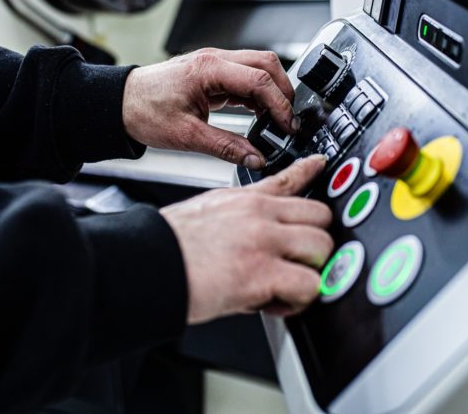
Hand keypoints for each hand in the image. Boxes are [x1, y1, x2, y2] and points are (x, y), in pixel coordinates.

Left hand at [122, 48, 298, 167]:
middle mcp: (214, 60)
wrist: (119, 103)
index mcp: (208, 69)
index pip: (259, 80)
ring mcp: (214, 64)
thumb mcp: (187, 136)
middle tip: (288, 120)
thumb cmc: (143, 111)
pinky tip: (260, 115)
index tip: (288, 125)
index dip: (279, 104)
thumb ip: (226, 147)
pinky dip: (258, 94)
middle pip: (267, 64)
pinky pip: (245, 78)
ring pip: (259, 67)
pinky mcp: (212, 74)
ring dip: (273, 91)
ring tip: (277, 120)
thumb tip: (255, 157)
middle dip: (284, 91)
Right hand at [160, 155, 331, 323]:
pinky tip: (275, 303)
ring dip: (311, 270)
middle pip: (321, 215)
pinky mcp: (262, 273)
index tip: (319, 164)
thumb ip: (238, 214)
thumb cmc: (169, 245)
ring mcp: (263, 241)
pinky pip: (309, 285)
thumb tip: (257, 230)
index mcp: (246, 200)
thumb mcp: (207, 210)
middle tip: (298, 261)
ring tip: (286, 285)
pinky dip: (299, 300)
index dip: (310, 170)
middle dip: (315, 241)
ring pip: (322, 246)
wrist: (146, 263)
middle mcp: (259, 214)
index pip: (288, 177)